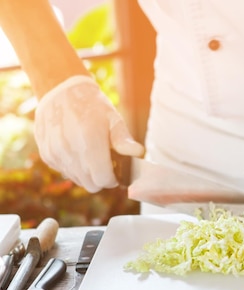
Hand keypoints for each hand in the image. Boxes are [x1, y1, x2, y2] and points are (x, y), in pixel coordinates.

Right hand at [34, 75, 144, 191]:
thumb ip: (124, 140)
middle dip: (101, 179)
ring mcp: (55, 153)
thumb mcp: (113, 119)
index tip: (116, 171)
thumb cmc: (92, 106)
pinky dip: (74, 167)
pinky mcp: (47, 155)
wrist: (60, 92)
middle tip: (106, 165)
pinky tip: (78, 151)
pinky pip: (65, 172)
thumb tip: (138, 153)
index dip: (113, 179)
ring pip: (77, 180)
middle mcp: (70, 150)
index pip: (103, 179)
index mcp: (90, 141)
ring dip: (87, 174)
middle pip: (90, 185)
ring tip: (92, 156)